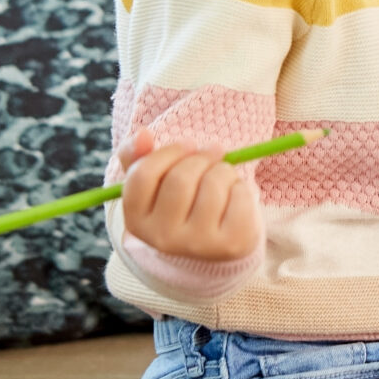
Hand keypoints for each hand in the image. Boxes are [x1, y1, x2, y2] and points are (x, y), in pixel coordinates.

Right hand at [115, 127, 261, 262]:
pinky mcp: (230, 244)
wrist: (217, 242)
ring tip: (223, 179)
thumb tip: (142, 134)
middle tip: (213, 155)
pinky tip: (235, 198)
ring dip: (224, 171)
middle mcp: (162, 238)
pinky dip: (242, 187)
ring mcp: (196, 244)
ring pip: (214, 183)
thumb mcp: (156, 182)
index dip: (169, 151)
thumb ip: (138, 155)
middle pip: (181, 178)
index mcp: (136, 221)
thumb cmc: (184, 202)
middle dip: (202, 158)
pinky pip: (240, 196)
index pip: (143, 175)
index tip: (189, 145)